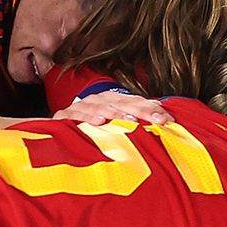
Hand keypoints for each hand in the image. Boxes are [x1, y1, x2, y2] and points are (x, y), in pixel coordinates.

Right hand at [56, 88, 171, 126]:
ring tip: (131, 120)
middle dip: (141, 111)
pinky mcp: (65, 115)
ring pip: (102, 107)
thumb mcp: (115, 124)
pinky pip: (78, 114)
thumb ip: (136, 119)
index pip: (136, 102)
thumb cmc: (92, 127)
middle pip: (123, 103)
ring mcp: (82, 106)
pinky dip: (88, 116)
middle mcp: (99, 100)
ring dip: (117, 113)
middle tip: (157, 119)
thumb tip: (165, 117)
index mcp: (113, 99)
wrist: (58, 127)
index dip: (152, 110)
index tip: (168, 120)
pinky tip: (100, 121)